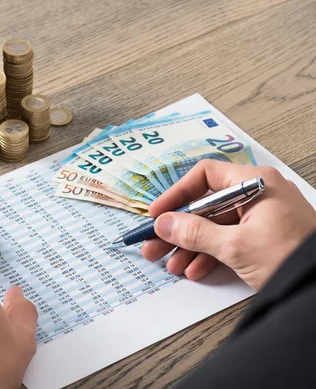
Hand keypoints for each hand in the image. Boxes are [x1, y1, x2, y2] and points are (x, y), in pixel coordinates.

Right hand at [141, 160, 315, 289]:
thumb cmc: (292, 256)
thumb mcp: (236, 246)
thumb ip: (195, 233)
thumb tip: (163, 224)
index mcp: (255, 183)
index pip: (205, 176)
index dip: (177, 194)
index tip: (158, 214)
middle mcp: (257, 195)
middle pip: (206, 205)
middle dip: (178, 228)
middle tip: (154, 244)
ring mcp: (261, 217)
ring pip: (214, 226)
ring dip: (189, 246)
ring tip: (170, 264)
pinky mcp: (264, 238)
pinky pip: (228, 240)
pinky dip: (209, 254)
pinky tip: (194, 270)